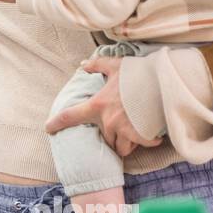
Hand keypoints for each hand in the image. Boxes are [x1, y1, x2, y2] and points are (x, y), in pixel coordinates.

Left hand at [44, 56, 162, 157]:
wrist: (164, 81)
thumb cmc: (139, 73)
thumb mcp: (115, 65)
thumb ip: (97, 65)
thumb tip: (83, 65)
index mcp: (98, 104)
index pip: (70, 116)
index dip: (57, 123)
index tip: (49, 128)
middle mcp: (108, 120)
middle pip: (104, 138)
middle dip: (112, 135)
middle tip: (122, 126)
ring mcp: (124, 129)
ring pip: (120, 147)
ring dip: (126, 143)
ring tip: (135, 133)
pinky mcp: (140, 135)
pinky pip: (138, 146)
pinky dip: (144, 142)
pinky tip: (151, 135)